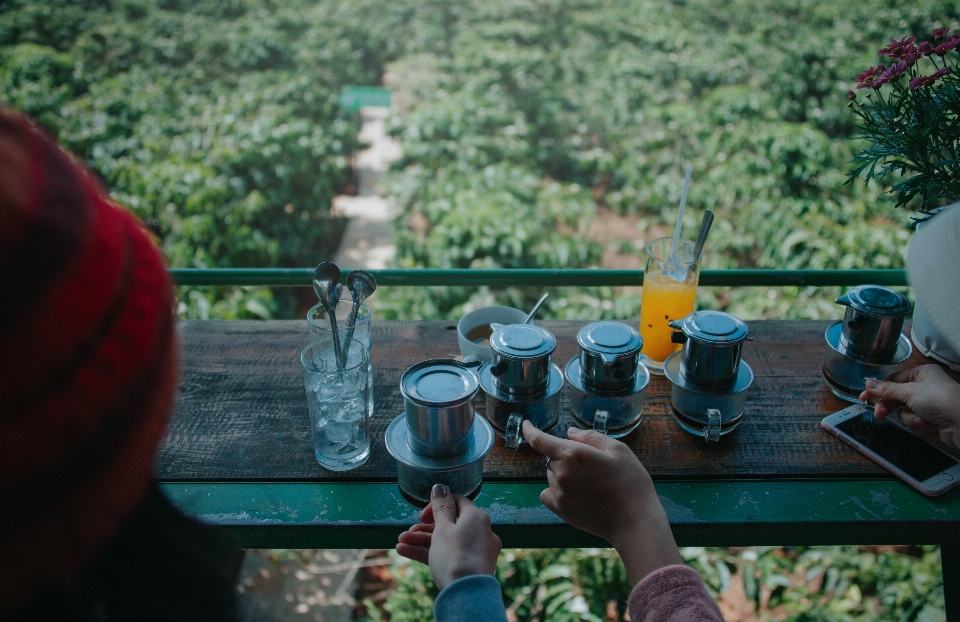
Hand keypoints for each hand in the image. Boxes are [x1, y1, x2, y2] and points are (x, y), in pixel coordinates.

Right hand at [395, 484, 501, 589]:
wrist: (466, 593)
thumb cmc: (455, 555)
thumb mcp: (443, 528)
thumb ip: (441, 507)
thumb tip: (440, 487)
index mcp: (477, 517)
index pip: (457, 502)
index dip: (438, 505)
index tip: (423, 515)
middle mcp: (480, 532)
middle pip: (449, 524)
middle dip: (424, 528)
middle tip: (407, 532)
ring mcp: (475, 551)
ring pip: (446, 540)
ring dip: (422, 540)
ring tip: (401, 543)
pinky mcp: (469, 566)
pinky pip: (448, 554)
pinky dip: (429, 552)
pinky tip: (405, 551)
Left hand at [522, 421, 681, 584]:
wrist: (635, 521)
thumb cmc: (631, 483)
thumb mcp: (618, 450)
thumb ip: (590, 437)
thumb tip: (570, 434)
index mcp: (573, 454)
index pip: (539, 440)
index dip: (530, 430)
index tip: (526, 425)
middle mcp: (561, 473)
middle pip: (552, 458)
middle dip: (565, 457)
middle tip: (591, 466)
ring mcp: (560, 494)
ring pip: (552, 476)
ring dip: (563, 474)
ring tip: (591, 483)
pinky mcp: (562, 511)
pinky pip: (548, 494)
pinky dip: (556, 490)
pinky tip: (575, 494)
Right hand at [860, 364, 959, 447]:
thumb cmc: (940, 400)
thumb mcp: (909, 392)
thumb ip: (887, 389)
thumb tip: (868, 383)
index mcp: (921, 374)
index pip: (893, 380)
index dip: (878, 389)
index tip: (865, 398)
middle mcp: (924, 388)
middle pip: (896, 398)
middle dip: (891, 407)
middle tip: (880, 415)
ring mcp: (928, 405)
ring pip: (904, 412)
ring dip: (910, 418)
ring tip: (921, 420)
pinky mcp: (931, 420)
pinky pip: (914, 423)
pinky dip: (920, 425)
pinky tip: (930, 425)